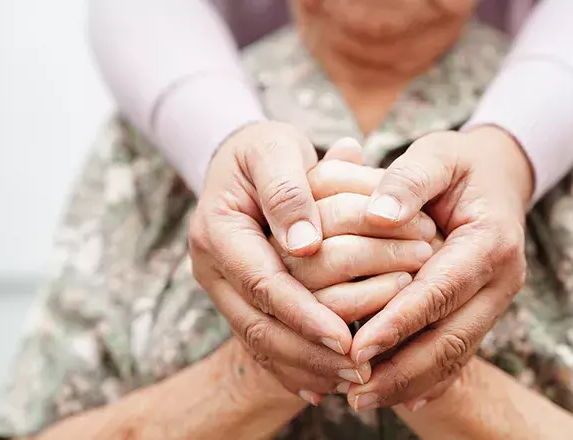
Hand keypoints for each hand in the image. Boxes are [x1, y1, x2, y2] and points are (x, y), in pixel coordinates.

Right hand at [189, 124, 432, 402]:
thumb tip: (305, 244)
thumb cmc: (264, 149)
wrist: (242, 158)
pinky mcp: (238, 299)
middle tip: (359, 371)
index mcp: (217, 231)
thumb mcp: (274, 150)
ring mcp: (223, 287)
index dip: (303, 314)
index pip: (262, 283)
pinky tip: (324, 385)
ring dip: (306, 366)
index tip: (344, 340)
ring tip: (352, 382)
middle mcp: (213, 268)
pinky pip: (262, 341)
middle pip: (258, 325)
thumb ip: (288, 191)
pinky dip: (293, 365)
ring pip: (260, 342)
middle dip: (308, 353)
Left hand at [340, 126, 532, 410]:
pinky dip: (428, 378)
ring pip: (454, 354)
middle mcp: (500, 279)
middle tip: (355, 395)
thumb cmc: (457, 163)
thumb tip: (379, 216)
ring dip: (409, 382)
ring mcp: (494, 300)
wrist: (495, 175)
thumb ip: (408, 180)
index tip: (358, 348)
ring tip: (363, 401)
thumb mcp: (436, 154)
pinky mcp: (481, 311)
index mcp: (489, 241)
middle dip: (402, 370)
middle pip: (452, 338)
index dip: (400, 321)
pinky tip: (398, 399)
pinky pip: (458, 352)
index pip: (440, 290)